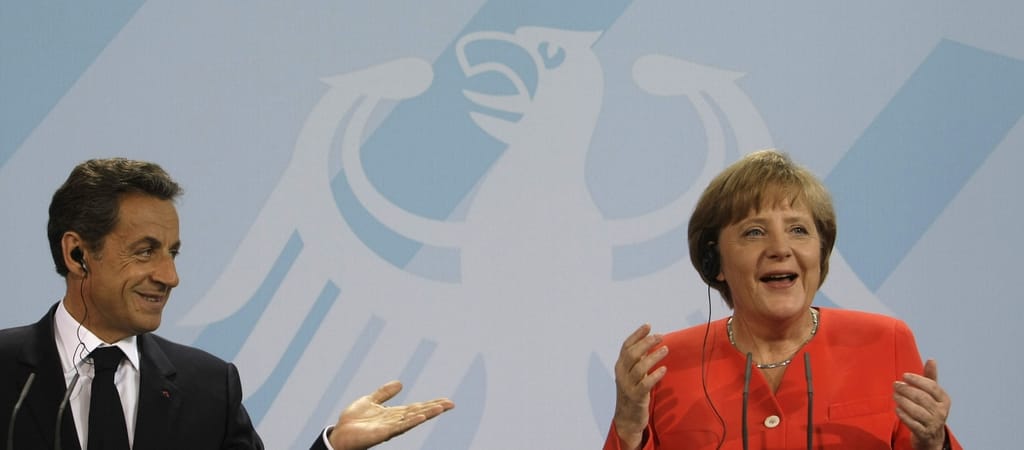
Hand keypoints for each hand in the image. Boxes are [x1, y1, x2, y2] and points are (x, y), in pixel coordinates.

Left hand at [328, 380, 454, 449]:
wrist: (339, 434)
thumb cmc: (354, 421)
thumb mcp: (370, 401)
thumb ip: (384, 393)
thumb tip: (400, 383)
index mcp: (394, 414)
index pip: (417, 407)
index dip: (431, 403)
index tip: (446, 400)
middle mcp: (395, 421)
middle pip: (419, 413)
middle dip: (435, 408)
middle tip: (451, 404)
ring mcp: (390, 428)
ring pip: (412, 419)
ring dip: (427, 414)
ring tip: (441, 408)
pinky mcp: (382, 433)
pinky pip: (399, 427)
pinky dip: (411, 422)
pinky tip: (421, 417)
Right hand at [613, 324, 667, 449]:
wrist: (627, 418)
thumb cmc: (633, 392)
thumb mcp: (633, 374)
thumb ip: (638, 360)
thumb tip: (650, 342)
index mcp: (620, 366)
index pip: (626, 346)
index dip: (637, 335)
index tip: (648, 325)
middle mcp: (621, 374)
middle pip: (632, 354)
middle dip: (646, 343)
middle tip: (660, 337)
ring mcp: (627, 386)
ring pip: (639, 367)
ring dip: (653, 357)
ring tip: (666, 349)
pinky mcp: (636, 397)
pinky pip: (645, 384)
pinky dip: (655, 375)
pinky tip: (664, 369)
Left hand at [894, 359, 950, 449]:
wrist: (931, 436)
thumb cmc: (929, 409)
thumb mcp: (932, 394)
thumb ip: (930, 377)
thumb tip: (931, 359)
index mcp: (944, 400)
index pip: (932, 387)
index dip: (917, 380)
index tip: (904, 376)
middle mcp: (941, 412)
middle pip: (922, 398)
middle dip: (907, 390)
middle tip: (895, 385)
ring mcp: (933, 424)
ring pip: (917, 411)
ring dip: (903, 401)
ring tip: (894, 395)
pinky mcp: (924, 433)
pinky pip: (912, 423)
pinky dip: (903, 415)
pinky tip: (897, 409)